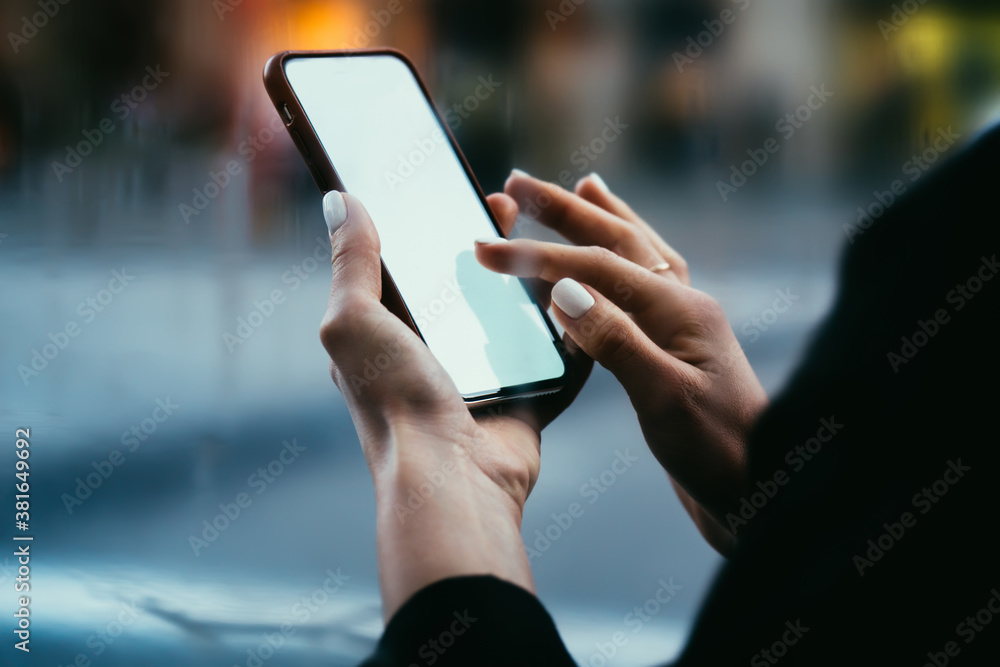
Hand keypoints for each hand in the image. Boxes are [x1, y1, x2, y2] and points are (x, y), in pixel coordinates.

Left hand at [317, 190, 589, 618]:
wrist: (453, 477)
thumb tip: (338, 200)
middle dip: (482, 241)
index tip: (449, 187)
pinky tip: (578, 288)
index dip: (424, 224)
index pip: (404, 265)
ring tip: (544, 235)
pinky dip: (565, 325)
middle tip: (502, 203)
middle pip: (462, 282)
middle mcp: (431, 353)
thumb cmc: (394, 400)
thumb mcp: (354, 322)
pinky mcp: (525, 394)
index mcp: (385, 334)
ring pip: (510, 313)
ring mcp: (481, 374)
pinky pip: (551, 352)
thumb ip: (351, 264)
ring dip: (527, 275)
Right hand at [475, 172, 768, 553]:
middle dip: (568, 209)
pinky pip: (642, 287)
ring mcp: (681, 326)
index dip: (538, 255)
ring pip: (637, 256)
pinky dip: (620, 262)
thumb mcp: (665, 399)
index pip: (598, 267)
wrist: (758, 493)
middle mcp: (683, 306)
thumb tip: (562, 290)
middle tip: (520, 182)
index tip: (485, 248)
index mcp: (680, 311)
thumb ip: (616, 341)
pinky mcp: (674, 350)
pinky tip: (611, 264)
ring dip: (603, 220)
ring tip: (582, 188)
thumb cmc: (719, 453)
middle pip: (620, 241)